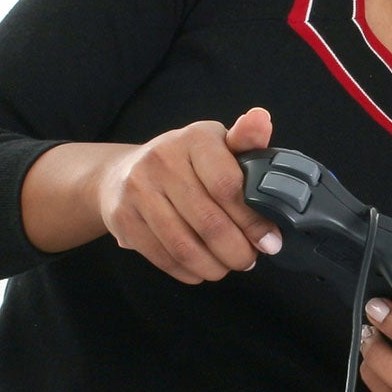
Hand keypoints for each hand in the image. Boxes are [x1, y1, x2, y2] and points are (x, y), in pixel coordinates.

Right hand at [93, 108, 282, 282]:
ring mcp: (138, 189)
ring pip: (185, 246)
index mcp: (195, 138)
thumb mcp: (218, 145)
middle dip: (237, 251)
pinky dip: (188, 271)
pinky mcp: (123, 217)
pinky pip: (162, 257)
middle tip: (249, 260)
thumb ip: (247, 140)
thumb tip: (261, 119)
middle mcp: (163, 159)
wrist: (122, 173)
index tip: (269, 242)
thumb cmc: (186, 163)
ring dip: (214, 266)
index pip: (228, 186)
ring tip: (227, 267)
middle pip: (209, 222)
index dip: (253, 221)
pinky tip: (201, 269)